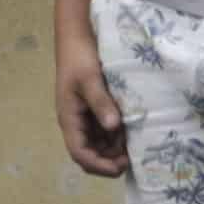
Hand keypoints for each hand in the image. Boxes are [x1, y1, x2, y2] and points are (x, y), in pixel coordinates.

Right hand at [56, 35, 127, 176]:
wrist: (77, 36)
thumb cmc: (79, 57)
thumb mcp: (90, 79)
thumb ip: (101, 103)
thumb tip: (113, 127)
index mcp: (69, 119)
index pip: (80, 153)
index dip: (98, 165)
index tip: (120, 167)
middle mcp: (77, 122)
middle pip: (90, 153)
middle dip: (109, 160)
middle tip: (132, 158)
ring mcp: (86, 116)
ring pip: (100, 144)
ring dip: (115, 148)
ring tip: (134, 142)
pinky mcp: (96, 109)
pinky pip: (106, 130)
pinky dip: (118, 134)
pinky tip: (132, 129)